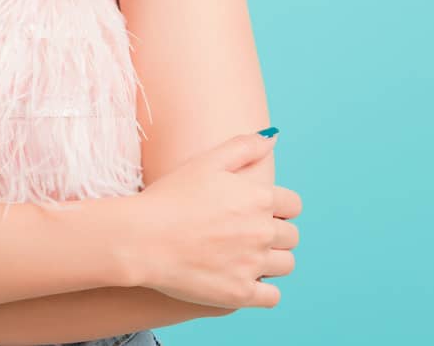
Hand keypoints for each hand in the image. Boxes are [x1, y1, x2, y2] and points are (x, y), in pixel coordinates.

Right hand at [130, 132, 301, 309]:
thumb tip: (273, 137)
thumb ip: (244, 147)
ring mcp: (252, 265)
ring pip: (286, 265)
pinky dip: (263, 290)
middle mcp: (262, 232)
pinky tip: (243, 279)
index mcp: (258, 199)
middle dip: (274, 234)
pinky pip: (272, 297)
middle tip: (246, 234)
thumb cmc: (169, 197)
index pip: (293, 205)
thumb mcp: (206, 161)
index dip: (278, 207)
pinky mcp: (240, 293)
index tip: (257, 211)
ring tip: (245, 257)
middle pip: (291, 236)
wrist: (140, 238)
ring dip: (272, 261)